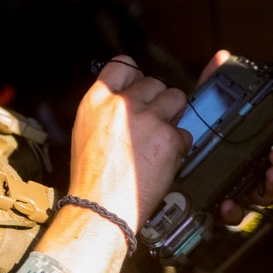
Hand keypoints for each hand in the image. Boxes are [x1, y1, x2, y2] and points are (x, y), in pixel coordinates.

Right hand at [35, 55, 190, 272]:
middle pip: (154, 82)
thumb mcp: (86, 129)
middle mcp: (122, 104)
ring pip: (176, 98)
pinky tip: (163, 160)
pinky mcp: (168, 138)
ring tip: (161, 137)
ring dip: (174, 116)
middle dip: (158, 100)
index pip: (123, 64)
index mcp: (97, 100)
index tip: (140, 85)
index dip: (136, 75)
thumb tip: (128, 94)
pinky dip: (179, 147)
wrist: (101, 208)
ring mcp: (147, 119)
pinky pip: (186, 133)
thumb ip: (106, 107)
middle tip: (152, 122)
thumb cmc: (92, 176)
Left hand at [197, 50, 272, 225]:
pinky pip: (234, 213)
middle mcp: (248, 169)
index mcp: (248, 146)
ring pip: (263, 192)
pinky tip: (228, 201)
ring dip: (271, 183)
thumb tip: (222, 57)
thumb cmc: (190, 145)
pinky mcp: (220, 208)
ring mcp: (238, 190)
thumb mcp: (199, 115)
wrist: (159, 182)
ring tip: (268, 173)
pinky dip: (233, 208)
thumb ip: (211, 87)